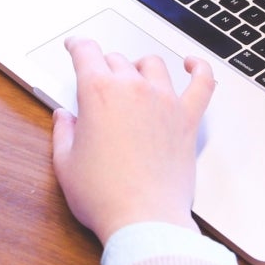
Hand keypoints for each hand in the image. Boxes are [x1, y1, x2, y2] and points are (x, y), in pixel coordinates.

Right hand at [51, 37, 216, 244]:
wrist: (144, 220)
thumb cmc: (104, 196)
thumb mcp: (66, 164)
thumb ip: (63, 133)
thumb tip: (64, 118)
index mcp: (98, 93)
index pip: (86, 53)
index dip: (77, 45)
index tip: (75, 46)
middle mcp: (133, 89)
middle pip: (117, 60)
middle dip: (104, 66)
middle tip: (98, 80)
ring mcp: (165, 101)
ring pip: (153, 65)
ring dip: (139, 66)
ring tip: (134, 75)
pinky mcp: (188, 119)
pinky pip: (202, 83)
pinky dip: (199, 69)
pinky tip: (192, 64)